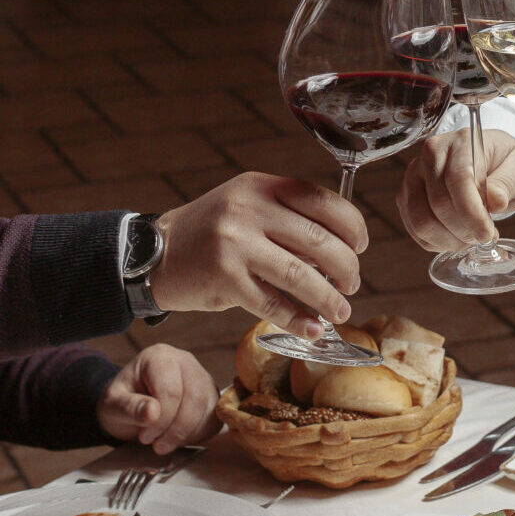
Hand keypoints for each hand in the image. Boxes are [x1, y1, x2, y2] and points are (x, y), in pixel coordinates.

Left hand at [97, 344, 219, 454]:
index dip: (161, 420)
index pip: (171, 390)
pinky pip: (215, 418)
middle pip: (194, 399)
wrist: (130, 406)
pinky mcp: (211, 395)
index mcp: (159, 357)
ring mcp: (202, 377)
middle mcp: (185, 362)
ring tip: (164, 442)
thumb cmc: (121, 402)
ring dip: (187, 434)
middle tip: (157, 445)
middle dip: (176, 430)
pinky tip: (178, 438)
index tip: (145, 437)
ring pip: (208, 409)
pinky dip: (198, 434)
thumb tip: (152, 412)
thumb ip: (129, 408)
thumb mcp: (112, 405)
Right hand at [151, 172, 367, 339]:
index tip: (360, 246)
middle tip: (352, 283)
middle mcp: (248, 210)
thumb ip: (289, 218)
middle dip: (346, 266)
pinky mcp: (224, 279)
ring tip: (340, 310)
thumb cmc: (213, 234)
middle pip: (318, 239)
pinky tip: (312, 328)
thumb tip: (343, 247)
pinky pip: (273, 303)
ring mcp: (234, 244)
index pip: (323, 201)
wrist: (154, 254)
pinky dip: (298, 319)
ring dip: (328, 297)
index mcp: (261, 187)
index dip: (352, 226)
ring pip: (300, 274)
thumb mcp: (248, 207)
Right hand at [396, 129, 514, 251]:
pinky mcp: (406, 197)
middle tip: (485, 237)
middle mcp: (430, 155)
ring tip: (471, 238)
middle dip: (464, 230)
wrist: (487, 165)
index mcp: (460, 142)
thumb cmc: (503, 167)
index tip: (487, 234)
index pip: (458, 180)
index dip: (471, 213)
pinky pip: (416, 231)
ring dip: (450, 240)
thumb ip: (507, 184)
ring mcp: (413, 177)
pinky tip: (457, 238)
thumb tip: (496, 201)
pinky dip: (438, 243)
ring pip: (422, 221)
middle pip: (438, 204)